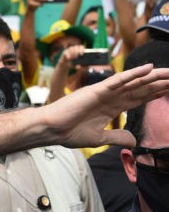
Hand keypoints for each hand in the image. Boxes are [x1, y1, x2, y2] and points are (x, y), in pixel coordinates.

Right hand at [42, 64, 168, 147]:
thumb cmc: (70, 132)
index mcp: (111, 107)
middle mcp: (110, 97)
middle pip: (140, 88)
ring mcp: (104, 92)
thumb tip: (133, 142)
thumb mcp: (99, 138)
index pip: (138, 98)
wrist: (52, 129)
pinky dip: (133, 74)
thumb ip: (117, 137)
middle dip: (159, 83)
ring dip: (153, 76)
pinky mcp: (97, 90)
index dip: (155, 93)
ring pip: (133, 81)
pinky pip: (118, 80)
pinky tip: (148, 69)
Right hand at [56, 45, 84, 68]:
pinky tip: (69, 58)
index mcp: (79, 50)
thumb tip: (79, 66)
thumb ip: (78, 66)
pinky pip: (67, 52)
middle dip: (77, 51)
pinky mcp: (65, 52)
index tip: (82, 54)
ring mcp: (69, 49)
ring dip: (73, 53)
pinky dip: (68, 55)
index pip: (81, 47)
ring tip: (74, 58)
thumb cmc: (72, 64)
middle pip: (76, 47)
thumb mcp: (76, 65)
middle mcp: (74, 48)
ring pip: (71, 49)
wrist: (65, 64)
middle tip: (77, 56)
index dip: (82, 49)